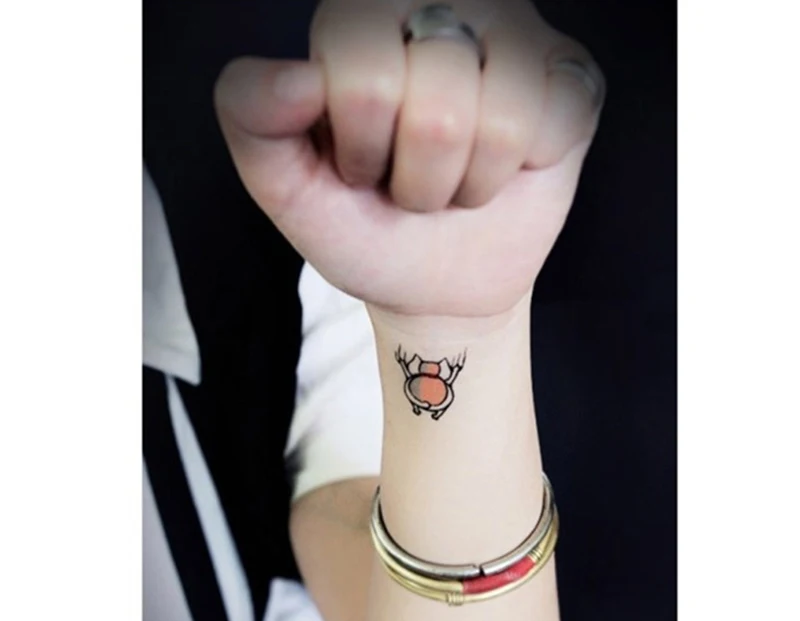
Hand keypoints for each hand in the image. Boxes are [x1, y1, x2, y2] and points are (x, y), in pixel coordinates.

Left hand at [215, 0, 603, 321]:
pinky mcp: (570, 75)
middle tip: (412, 185)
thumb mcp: (289, 190)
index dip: (364, 150)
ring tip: (456, 181)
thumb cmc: (365, 230)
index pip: (365, 76)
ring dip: (472, 183)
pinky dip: (525, 171)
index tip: (359, 169)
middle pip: (440, 105)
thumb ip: (254, 122)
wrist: (436, 284)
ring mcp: (514, 35)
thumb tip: (294, 78)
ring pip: (506, 117)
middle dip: (420, 180)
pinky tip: (509, 169)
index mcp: (361, 19)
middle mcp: (441, 6)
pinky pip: (559, 120)